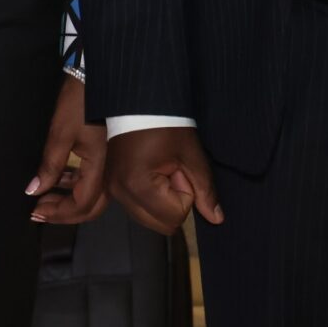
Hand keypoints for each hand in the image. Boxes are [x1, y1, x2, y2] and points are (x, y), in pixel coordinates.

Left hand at [26, 75, 109, 224]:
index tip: (35, 211)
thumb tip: (33, 190)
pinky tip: (57, 180)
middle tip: (38, 210)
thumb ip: (49, 166)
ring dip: (67, 200)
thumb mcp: (60, 134)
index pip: (81, 205)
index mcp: (100, 167)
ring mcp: (108, 163)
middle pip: (90, 207)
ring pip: (91, 195)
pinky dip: (73, 186)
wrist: (97, 76)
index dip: (58, 213)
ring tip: (43, 198)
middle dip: (63, 213)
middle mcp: (108, 171)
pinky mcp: (103, 155)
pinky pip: (90, 180)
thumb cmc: (79, 103)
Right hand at [105, 125, 223, 235]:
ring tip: (161, 169)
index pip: (175, 216)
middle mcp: (120, 194)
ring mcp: (112, 191)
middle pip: (161, 225)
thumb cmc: (167, 124)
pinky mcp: (111, 186)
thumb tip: (216, 219)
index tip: (179, 167)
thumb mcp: (191, 155)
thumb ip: (205, 190)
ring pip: (149, 220)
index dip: (186, 193)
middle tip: (172, 170)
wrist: (137, 101)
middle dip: (173, 202)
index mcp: (138, 186)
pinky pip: (137, 208)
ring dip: (161, 202)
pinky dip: (149, 198)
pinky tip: (150, 173)